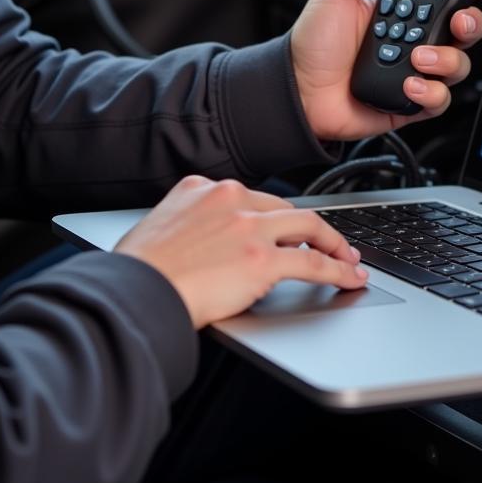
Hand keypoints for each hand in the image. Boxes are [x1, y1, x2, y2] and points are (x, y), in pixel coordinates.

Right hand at [115, 176, 366, 328]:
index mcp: (202, 188)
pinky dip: (338, 270)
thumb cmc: (136, 273)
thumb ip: (191, 225)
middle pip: (286, 210)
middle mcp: (230, 199)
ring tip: (348, 259)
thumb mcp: (160, 228)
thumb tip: (209, 244)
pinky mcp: (263, 259)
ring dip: (335, 245)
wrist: (131, 294)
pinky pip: (313, 263)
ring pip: (309, 229)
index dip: (277, 218)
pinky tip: (350, 277)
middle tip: (330, 244)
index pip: (253, 199)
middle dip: (311, 230)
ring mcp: (249, 227)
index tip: (288, 230)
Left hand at [291, 0, 481, 139]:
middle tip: (458, 20)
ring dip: (445, 60)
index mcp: (405, 9)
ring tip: (416, 57)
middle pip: (465, 28)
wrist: (297, 92)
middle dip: (471, 22)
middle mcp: (417, 40)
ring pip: (459, 64)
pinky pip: (439, 99)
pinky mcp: (413, 102)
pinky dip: (430, 92)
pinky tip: (410, 84)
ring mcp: (417, 71)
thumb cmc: (314, 44)